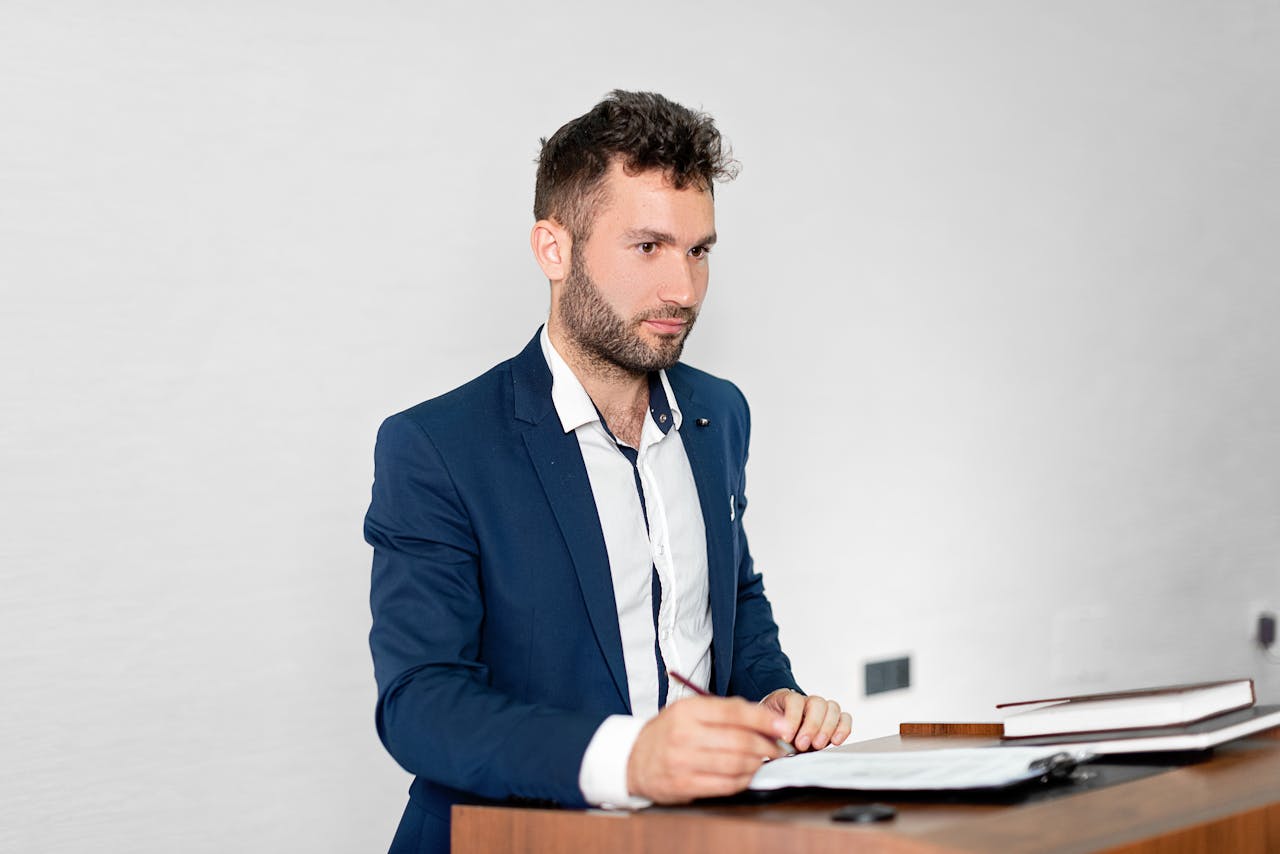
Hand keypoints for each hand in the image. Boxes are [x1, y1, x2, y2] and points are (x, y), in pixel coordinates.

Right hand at [626, 695, 789, 803]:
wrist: (633, 759)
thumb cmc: (667, 733)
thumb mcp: (688, 711)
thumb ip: (723, 711)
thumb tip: (764, 718)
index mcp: (687, 710)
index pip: (735, 712)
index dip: (764, 719)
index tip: (782, 725)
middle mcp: (684, 735)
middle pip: (739, 740)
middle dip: (766, 745)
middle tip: (778, 747)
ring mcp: (683, 762)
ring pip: (736, 764)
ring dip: (757, 763)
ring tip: (763, 760)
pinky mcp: (684, 785)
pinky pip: (725, 785)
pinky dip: (743, 780)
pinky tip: (747, 774)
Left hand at [760, 689, 851, 751]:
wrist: (780, 731)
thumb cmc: (772, 730)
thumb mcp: (766, 731)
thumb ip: (770, 736)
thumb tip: (775, 746)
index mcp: (787, 699)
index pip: (794, 701)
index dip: (792, 719)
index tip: (786, 738)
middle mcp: (807, 701)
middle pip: (817, 702)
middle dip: (811, 726)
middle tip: (802, 745)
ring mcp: (823, 709)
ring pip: (833, 708)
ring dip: (827, 728)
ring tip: (817, 746)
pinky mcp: (835, 720)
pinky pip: (845, 718)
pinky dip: (843, 729)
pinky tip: (836, 741)